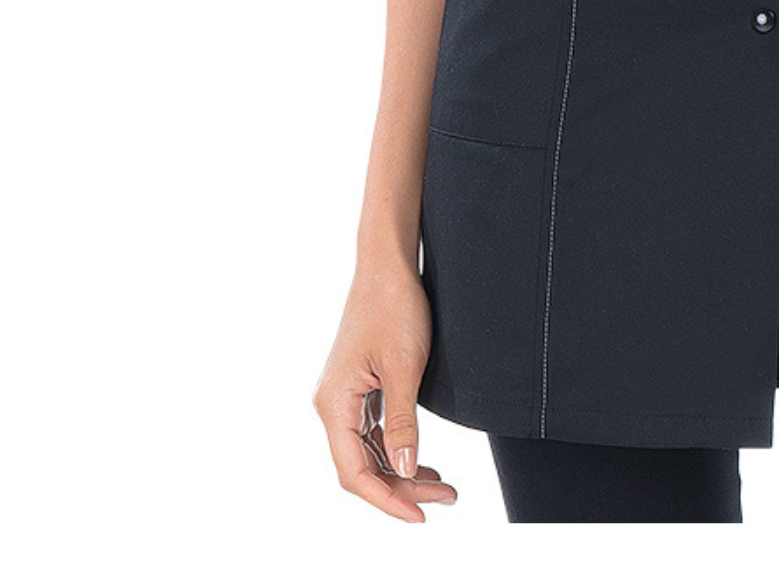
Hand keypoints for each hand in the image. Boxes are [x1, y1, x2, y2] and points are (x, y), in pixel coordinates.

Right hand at [313, 256, 459, 520]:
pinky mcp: (358, 386)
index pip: (354, 472)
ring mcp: (344, 395)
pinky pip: (373, 431)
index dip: (386, 499)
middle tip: (446, 496)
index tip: (420, 514)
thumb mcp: (405, 367)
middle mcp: (332, 404)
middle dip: (402, 487)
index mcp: (334, 404)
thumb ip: (403, 422)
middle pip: (362, 466)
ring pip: (369, 450)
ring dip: (402, 470)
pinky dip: (396, 447)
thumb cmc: (395, 307)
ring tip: (443, 485)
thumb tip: (405, 470)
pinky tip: (420, 459)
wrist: (388, 264)